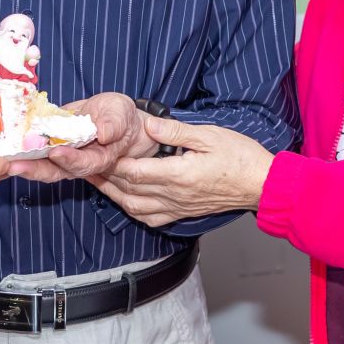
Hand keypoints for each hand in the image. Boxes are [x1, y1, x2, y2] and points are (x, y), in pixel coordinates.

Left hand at [6, 92, 154, 184]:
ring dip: (23, 164)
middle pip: (55, 171)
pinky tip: (6, 146)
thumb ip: (115, 124)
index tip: (56, 152)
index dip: (70, 160)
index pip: (83, 164)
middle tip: (14, 165)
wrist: (112, 117)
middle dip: (34, 169)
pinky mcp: (50, 145)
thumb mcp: (122, 114)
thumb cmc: (120, 117)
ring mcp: (61, 156)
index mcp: (98, 158)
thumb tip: (105, 133)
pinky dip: (21, 150)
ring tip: (6, 160)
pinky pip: (35, 151)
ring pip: (41, 166)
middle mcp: (76, 162)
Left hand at [91, 115, 270, 226]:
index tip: (94, 152)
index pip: (134, 171)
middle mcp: (173, 196)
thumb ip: (176, 131)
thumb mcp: (210, 135)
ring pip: (134, 206)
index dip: (110, 163)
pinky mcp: (182, 213)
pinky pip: (150, 217)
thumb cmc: (240, 158)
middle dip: (103, 178)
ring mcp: (177, 207)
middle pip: (128, 189)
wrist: (261, 184)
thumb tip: (148, 125)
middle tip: (82, 166)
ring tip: (95, 181)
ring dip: (112, 194)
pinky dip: (132, 209)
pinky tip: (124, 200)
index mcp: (178, 175)